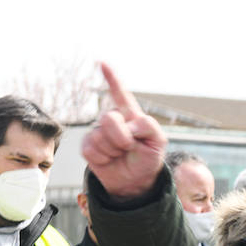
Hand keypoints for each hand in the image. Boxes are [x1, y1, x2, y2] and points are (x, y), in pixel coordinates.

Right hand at [82, 63, 167, 201]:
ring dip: (114, 150)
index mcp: (130, 114)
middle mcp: (112, 119)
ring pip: (100, 137)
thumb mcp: (158, 141)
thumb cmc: (148, 158)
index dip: (112, 79)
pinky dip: (103, 158)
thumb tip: (128, 124)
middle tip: (129, 147)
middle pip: (109, 119)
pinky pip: (91, 149)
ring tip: (120, 154)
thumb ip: (148, 125)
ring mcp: (98, 132)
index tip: (102, 63)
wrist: (136, 181)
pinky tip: (109, 160)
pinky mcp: (87, 146)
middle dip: (122, 138)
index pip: (121, 94)